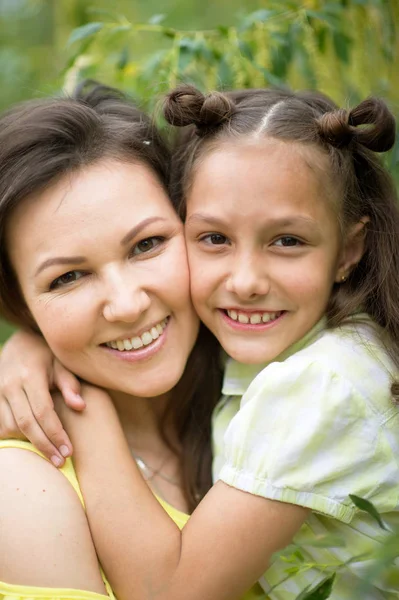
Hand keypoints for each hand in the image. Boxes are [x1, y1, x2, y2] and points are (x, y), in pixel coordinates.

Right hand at [0, 330, 84, 465]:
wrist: (19, 344)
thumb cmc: (47, 355)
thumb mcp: (62, 364)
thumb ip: (70, 385)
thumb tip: (80, 407)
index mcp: (30, 375)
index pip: (43, 411)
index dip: (56, 433)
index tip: (69, 451)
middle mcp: (10, 385)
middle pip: (26, 423)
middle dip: (44, 445)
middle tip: (61, 462)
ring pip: (11, 427)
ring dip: (30, 442)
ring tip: (50, 453)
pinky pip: (1, 425)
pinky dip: (15, 436)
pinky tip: (31, 441)